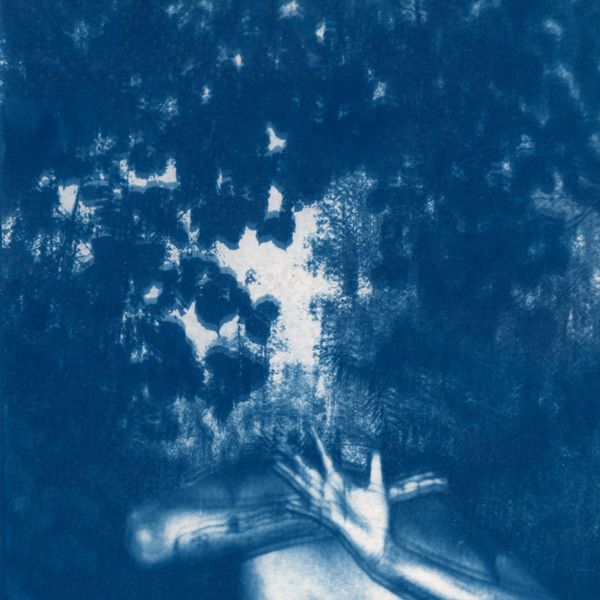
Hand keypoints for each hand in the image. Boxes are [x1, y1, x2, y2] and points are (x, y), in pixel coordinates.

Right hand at [274, 429, 388, 564]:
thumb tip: (375, 449)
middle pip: (307, 470)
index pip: (325, 458)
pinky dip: (299, 509)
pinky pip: (312, 512)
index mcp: (340, 482)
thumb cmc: (377, 517)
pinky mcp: (330, 519)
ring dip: (290, 476)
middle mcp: (330, 491)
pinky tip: (287, 505)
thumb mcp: (378, 487)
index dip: (318, 444)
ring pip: (304, 486)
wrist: (380, 542)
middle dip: (294, 457)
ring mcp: (327, 505)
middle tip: (280, 444)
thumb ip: (375, 468)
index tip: (311, 429)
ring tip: (275, 465)